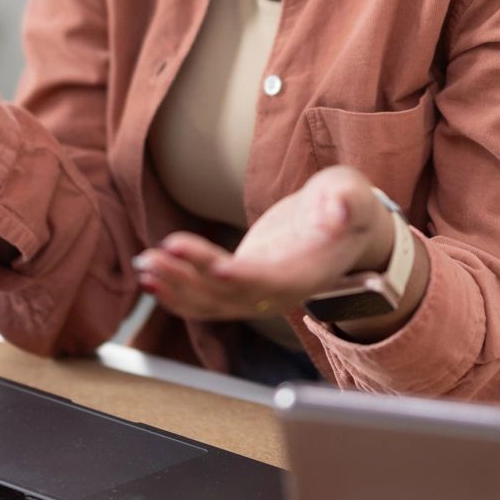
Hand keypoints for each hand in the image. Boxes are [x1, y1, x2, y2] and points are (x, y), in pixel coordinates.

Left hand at [133, 166, 394, 322]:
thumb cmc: (347, 207)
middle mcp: (280, 293)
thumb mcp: (353, 196)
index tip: (218, 268)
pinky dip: (176, 293)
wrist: (342, 230)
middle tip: (157, 256)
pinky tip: (150, 277)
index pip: (273, 281)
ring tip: (146, 264)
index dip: (246, 278)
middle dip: (192, 279)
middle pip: (231, 295)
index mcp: (308, 272)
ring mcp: (258, 294)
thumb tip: (339, 209)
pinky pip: (205, 300)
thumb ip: (348, 203)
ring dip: (175, 287)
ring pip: (212, 302)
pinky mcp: (240, 286)